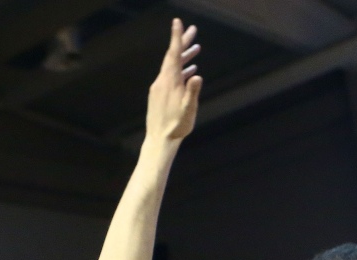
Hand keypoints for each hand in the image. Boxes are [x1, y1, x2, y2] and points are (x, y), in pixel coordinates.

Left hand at [145, 19, 203, 142]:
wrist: (160, 140)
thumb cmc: (176, 126)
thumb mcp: (188, 109)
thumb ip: (192, 92)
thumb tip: (197, 76)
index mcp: (169, 81)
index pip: (173, 54)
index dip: (177, 37)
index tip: (177, 22)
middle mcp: (162, 81)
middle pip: (172, 57)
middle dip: (183, 43)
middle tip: (193, 30)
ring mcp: (159, 88)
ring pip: (172, 67)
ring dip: (184, 58)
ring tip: (196, 49)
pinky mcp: (159, 95)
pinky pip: (170, 77)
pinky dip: (180, 71)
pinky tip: (189, 72)